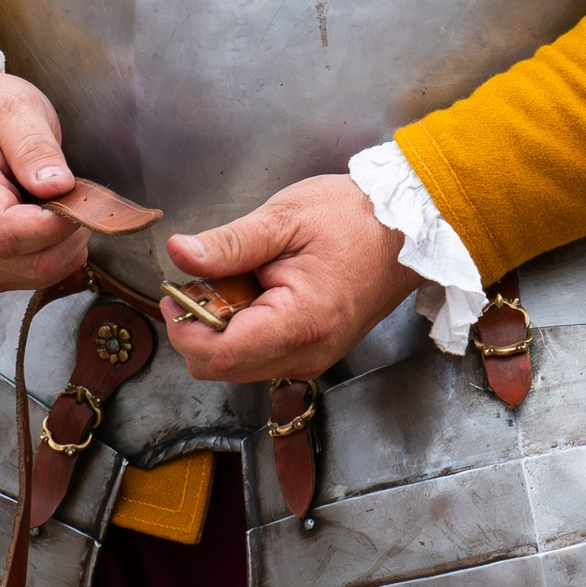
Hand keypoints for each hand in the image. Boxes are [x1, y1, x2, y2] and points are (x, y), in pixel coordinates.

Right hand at [0, 71, 88, 291]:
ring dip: (64, 247)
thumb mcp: (12, 106)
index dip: (55, 225)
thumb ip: (33, 144)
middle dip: (69, 236)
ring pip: (31, 276)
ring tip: (64, 204)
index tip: (82, 198)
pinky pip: (27, 277)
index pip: (6, 233)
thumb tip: (58, 185)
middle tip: (81, 198)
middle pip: (25, 263)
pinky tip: (51, 221)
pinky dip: (53, 255)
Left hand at [161, 175, 417, 386]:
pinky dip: (243, 331)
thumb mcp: (285, 218)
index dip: (184, 327)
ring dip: (221, 330)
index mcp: (300, 322)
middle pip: (221, 368)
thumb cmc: (355, 218)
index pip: (218, 355)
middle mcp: (307, 354)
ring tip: (239, 280)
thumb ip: (229, 243)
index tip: (177, 290)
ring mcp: (313, 358)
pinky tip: (257, 293)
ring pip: (238, 367)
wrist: (408, 230)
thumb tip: (178, 253)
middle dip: (199, 328)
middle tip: (206, 278)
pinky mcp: (314, 353)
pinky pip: (260, 357)